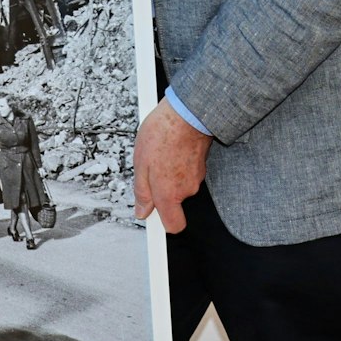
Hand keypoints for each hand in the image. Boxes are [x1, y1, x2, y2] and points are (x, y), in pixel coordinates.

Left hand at [132, 99, 212, 233]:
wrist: (187, 114)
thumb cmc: (162, 135)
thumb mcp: (140, 164)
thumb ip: (142, 192)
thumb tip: (142, 211)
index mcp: (169, 193)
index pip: (174, 226)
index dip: (163, 224)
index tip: (152, 220)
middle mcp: (186, 189)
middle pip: (173, 201)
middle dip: (161, 189)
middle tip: (149, 169)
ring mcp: (196, 177)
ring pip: (178, 184)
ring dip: (167, 173)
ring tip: (158, 153)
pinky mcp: (201, 165)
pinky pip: (185, 171)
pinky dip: (176, 164)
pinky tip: (168, 148)